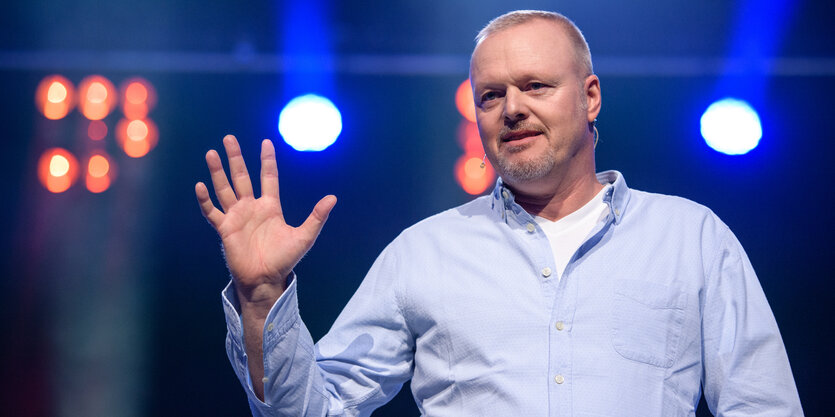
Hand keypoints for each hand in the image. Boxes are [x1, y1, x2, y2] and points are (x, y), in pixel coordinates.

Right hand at [195, 135, 335, 303]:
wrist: (265, 279)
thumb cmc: (284, 259)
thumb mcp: (305, 236)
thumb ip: (317, 216)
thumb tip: (333, 198)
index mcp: (270, 206)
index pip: (268, 177)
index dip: (267, 160)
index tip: (266, 142)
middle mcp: (251, 207)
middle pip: (242, 176)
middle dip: (235, 158)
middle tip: (229, 138)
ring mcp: (237, 217)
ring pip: (225, 189)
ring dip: (218, 172)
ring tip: (211, 153)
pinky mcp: (225, 229)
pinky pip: (212, 212)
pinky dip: (206, 200)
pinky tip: (201, 186)